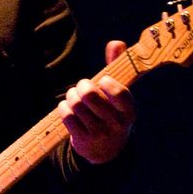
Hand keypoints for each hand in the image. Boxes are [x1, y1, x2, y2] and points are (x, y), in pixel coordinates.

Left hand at [58, 40, 136, 164]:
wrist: (107, 150)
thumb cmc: (111, 112)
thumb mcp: (118, 94)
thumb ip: (117, 67)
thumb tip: (116, 43)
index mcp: (129, 111)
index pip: (120, 94)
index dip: (107, 83)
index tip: (103, 81)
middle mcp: (116, 125)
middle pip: (90, 96)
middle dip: (82, 86)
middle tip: (83, 87)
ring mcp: (99, 134)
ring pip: (76, 104)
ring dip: (71, 95)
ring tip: (75, 96)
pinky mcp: (83, 140)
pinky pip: (67, 116)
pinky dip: (63, 108)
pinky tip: (68, 108)